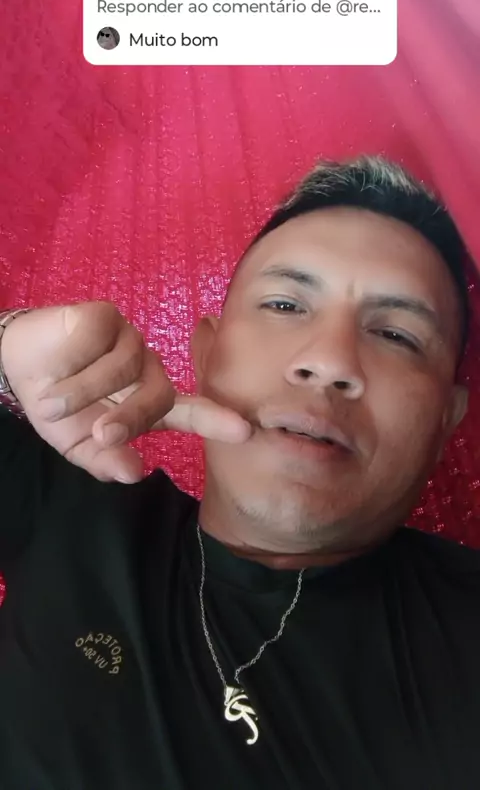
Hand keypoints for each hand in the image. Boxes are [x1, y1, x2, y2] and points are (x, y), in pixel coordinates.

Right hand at [1, 301, 250, 482]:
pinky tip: (57, 363)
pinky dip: (73, 361)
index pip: (191, 414)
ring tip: (51, 401)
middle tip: (99, 434)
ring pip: (125, 368)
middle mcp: (146, 371)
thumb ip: (105, 461)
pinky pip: (100, 341)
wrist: (16, 367)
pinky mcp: (108, 317)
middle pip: (160, 395)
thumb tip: (135, 474)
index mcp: (145, 405)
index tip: (244, 431)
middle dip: (130, 418)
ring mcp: (130, 341)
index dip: (217, 421)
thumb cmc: (55, 406)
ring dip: (84, 391)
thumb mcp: (76, 444)